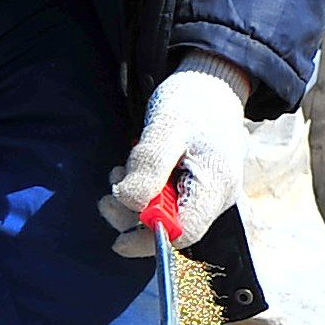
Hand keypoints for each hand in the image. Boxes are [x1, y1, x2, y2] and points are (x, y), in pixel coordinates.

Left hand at [105, 55, 250, 255]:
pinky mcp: (195, 186)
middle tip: (108, 193)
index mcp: (216, 185)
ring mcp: (207, 193)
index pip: (184, 232)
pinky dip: (144, 192)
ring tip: (119, 172)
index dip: (148, 240)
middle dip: (133, 216)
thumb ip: (148, 166)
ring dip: (134, 201)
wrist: (212, 84)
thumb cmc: (192, 102)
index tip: (117, 239)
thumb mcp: (166, 127)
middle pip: (171, 228)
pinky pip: (166, 202)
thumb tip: (128, 202)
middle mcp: (216, 196)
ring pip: (165, 216)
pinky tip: (134, 171)